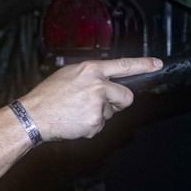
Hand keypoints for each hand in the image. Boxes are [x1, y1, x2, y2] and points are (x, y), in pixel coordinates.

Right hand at [16, 57, 161, 140]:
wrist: (34, 115)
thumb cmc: (48, 95)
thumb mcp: (69, 74)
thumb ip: (90, 76)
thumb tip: (105, 81)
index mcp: (90, 69)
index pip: (123, 65)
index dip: (143, 64)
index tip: (157, 64)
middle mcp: (97, 84)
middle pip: (125, 96)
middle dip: (118, 102)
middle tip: (101, 104)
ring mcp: (97, 104)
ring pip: (110, 113)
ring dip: (98, 114)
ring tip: (77, 111)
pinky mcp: (95, 121)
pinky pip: (100, 125)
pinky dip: (90, 126)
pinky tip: (75, 120)